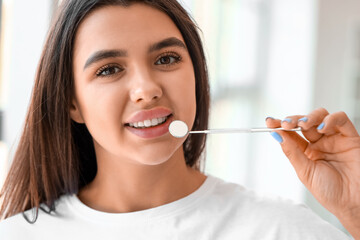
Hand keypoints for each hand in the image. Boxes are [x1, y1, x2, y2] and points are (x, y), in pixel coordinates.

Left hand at [266, 108, 359, 236]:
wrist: (353, 204)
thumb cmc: (330, 192)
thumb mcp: (305, 172)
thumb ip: (292, 152)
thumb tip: (276, 134)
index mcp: (306, 151)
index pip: (291, 133)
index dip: (279, 125)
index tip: (269, 121)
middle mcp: (319, 143)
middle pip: (304, 121)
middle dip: (293, 120)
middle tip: (285, 123)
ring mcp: (334, 138)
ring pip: (320, 116)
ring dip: (309, 117)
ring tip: (303, 124)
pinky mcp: (350, 137)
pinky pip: (341, 120)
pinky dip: (330, 119)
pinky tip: (322, 128)